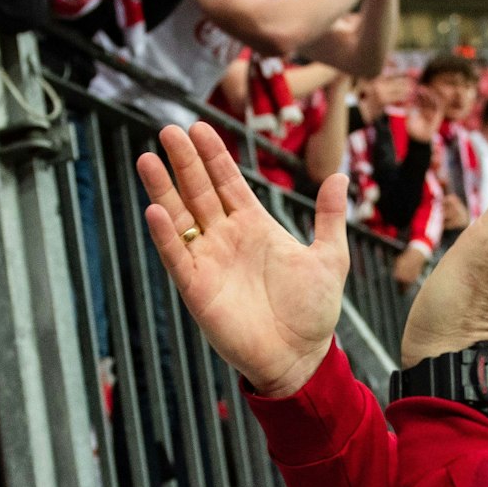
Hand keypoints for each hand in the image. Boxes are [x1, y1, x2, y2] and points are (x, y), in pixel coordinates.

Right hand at [137, 122, 348, 398]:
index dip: (214, 156)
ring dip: (164, 189)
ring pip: (181, 218)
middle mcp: (226, 239)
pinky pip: (177, 257)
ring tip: (148, 159)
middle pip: (199, 191)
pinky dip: (165, 235)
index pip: (228, 182)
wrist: (300, 359)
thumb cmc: (313, 313)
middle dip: (184, 161)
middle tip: (168, 130)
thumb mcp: (329, 258)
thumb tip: (339, 177)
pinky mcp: (197, 289)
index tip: (199, 127)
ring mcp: (209, 262)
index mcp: (255, 227)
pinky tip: (155, 210)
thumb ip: (329, 217)